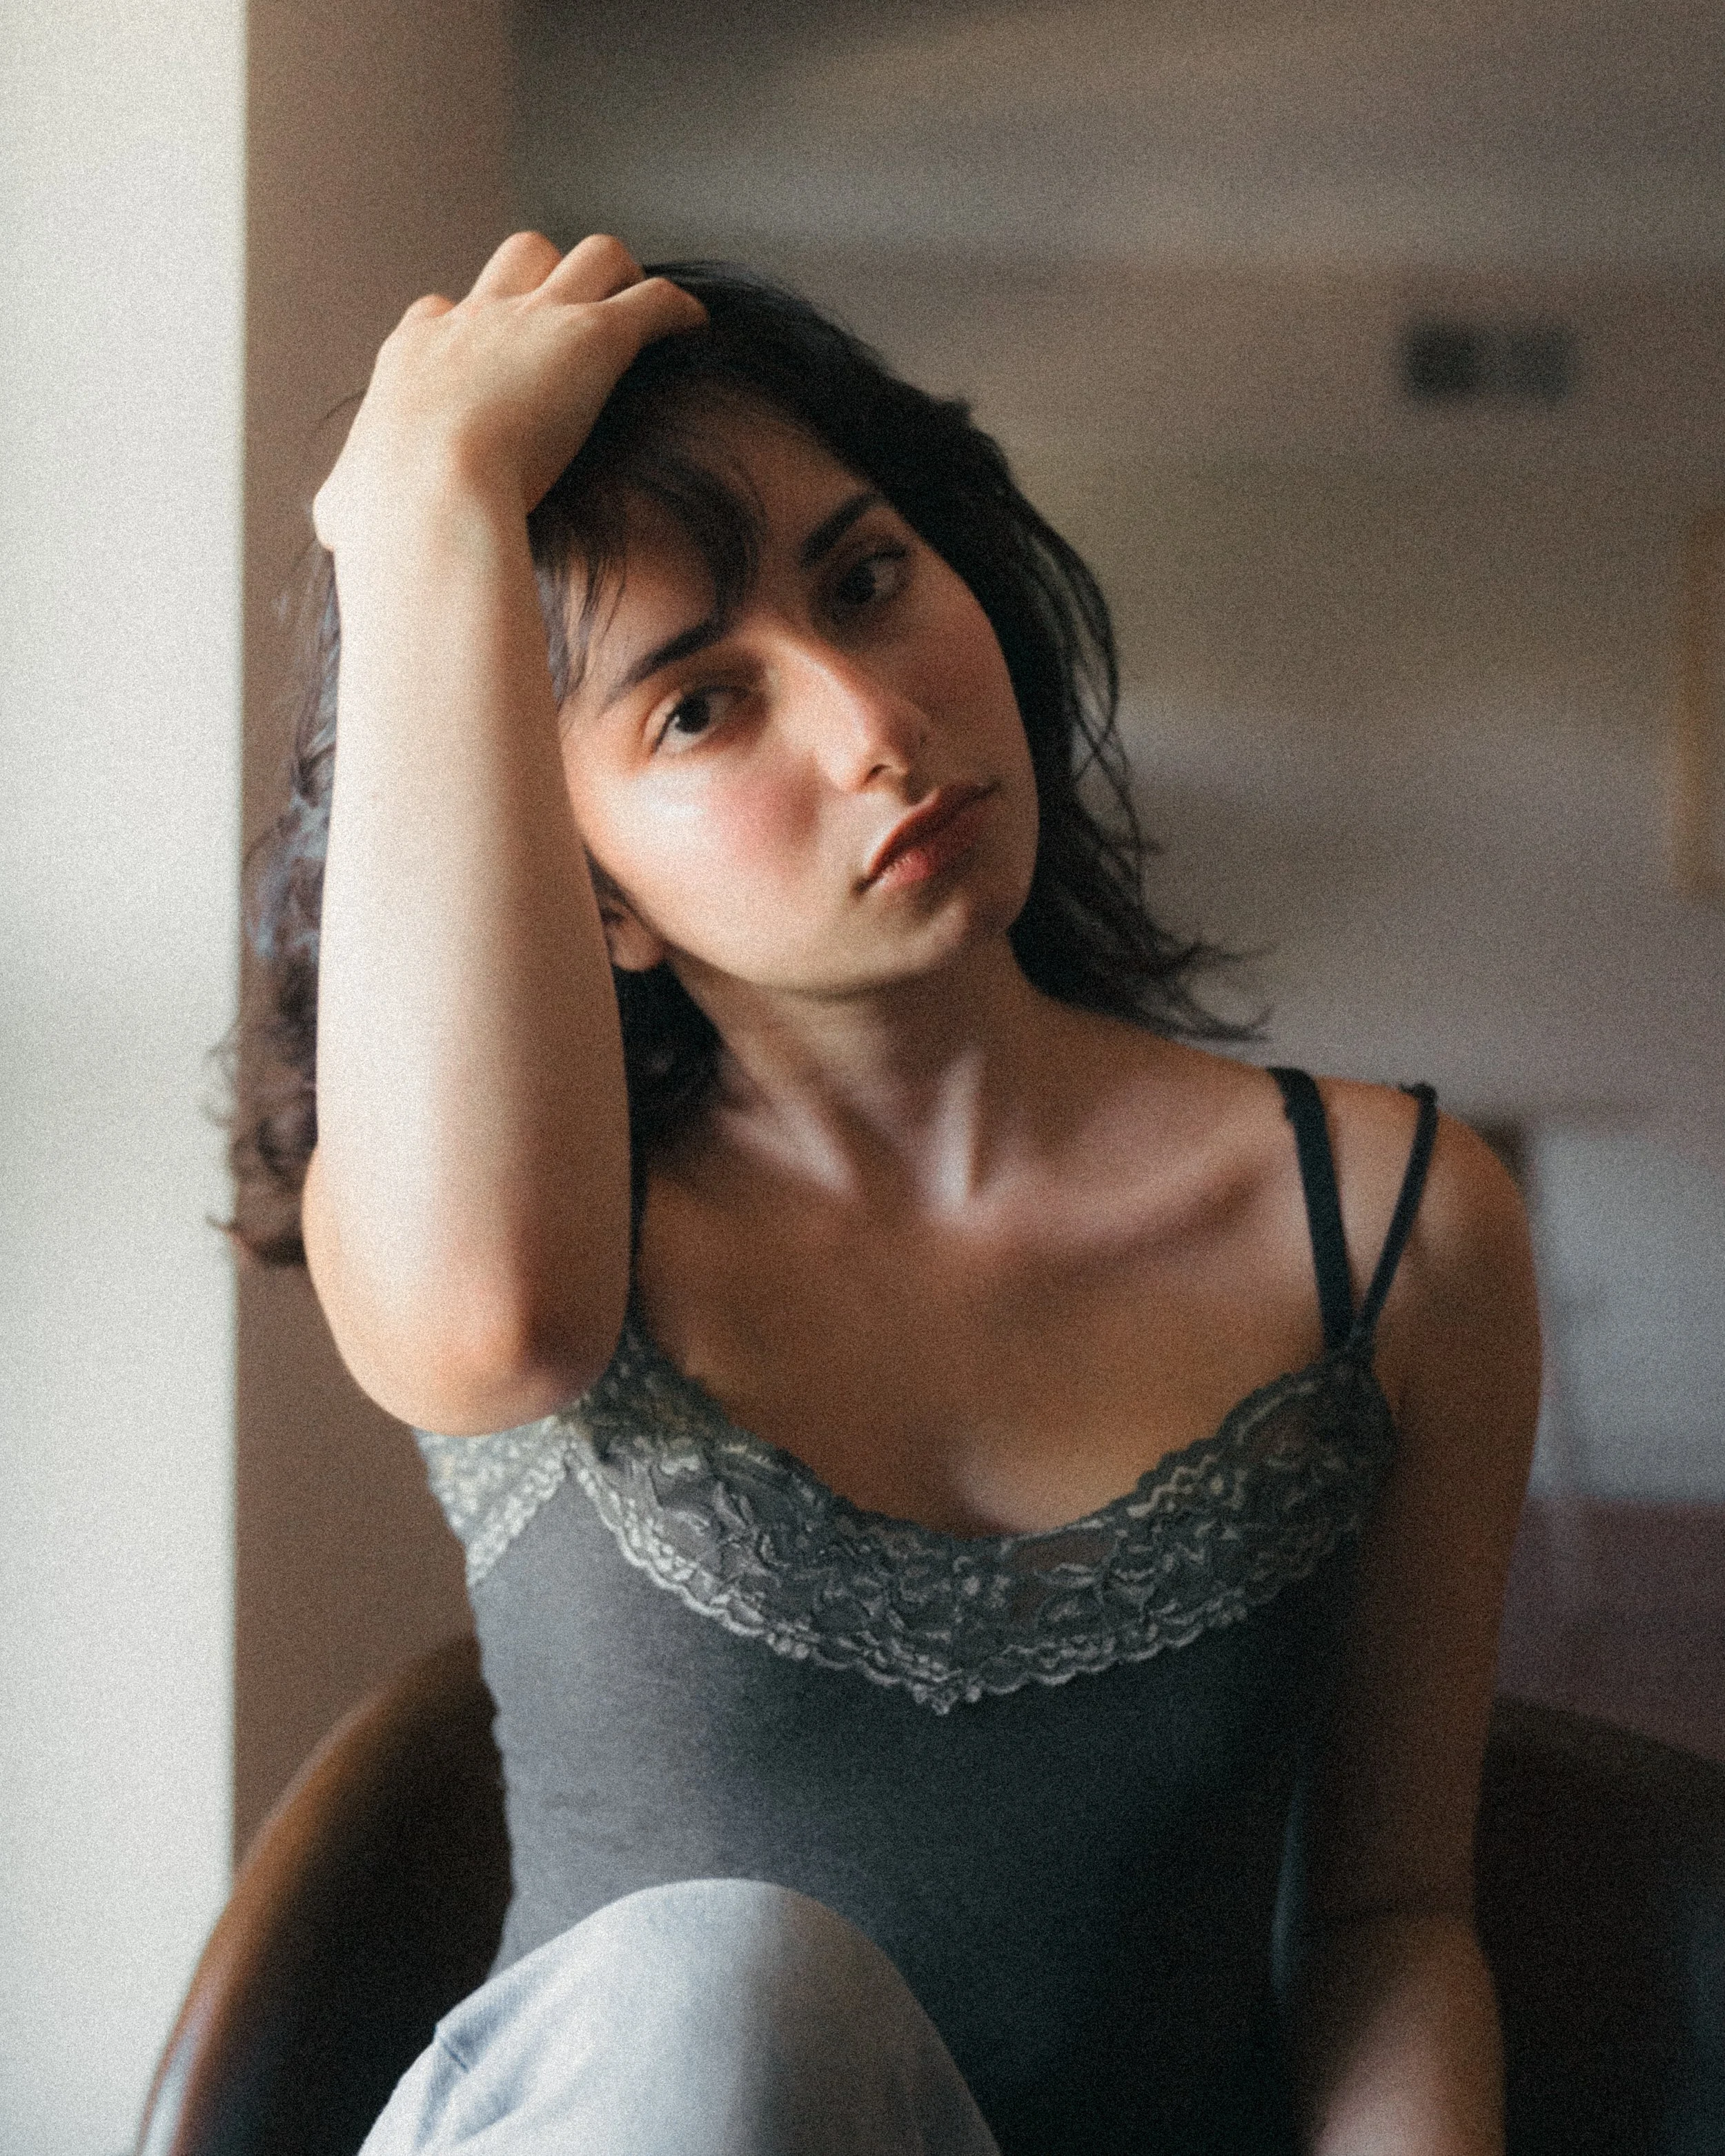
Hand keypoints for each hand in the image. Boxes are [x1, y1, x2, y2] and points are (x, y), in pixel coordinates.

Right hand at [312, 232, 705, 551]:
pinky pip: (650, 300)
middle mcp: (473, 323)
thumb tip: (336, 524)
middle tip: (579, 322)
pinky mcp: (592, 338)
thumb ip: (347, 505)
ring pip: (590, 256)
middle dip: (550, 280)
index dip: (472, 330)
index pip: (442, 313)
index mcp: (415, 358)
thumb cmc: (387, 516)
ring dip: (619, 278)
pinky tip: (694, 329)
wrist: (430, 500)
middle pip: (518, 259)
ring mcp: (534, 322)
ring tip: (642, 313)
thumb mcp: (348, 508)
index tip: (495, 360)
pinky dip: (675, 309)